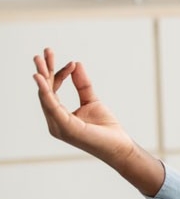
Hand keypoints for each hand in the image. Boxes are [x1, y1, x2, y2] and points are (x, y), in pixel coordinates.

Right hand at [33, 48, 163, 194]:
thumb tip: (76, 63)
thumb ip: (82, 84)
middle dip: (44, 70)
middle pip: (45, 91)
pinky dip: (46, 92)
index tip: (72, 62)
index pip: (54, 91)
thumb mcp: (92, 101)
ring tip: (40, 60)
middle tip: (44, 51)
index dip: (60, 74)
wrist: (119, 147)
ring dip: (43, 77)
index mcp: (59, 116)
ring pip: (46, 97)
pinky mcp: (65, 128)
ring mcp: (58, 126)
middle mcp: (55, 121)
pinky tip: (42, 79)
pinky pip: (52, 106)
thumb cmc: (105, 128)